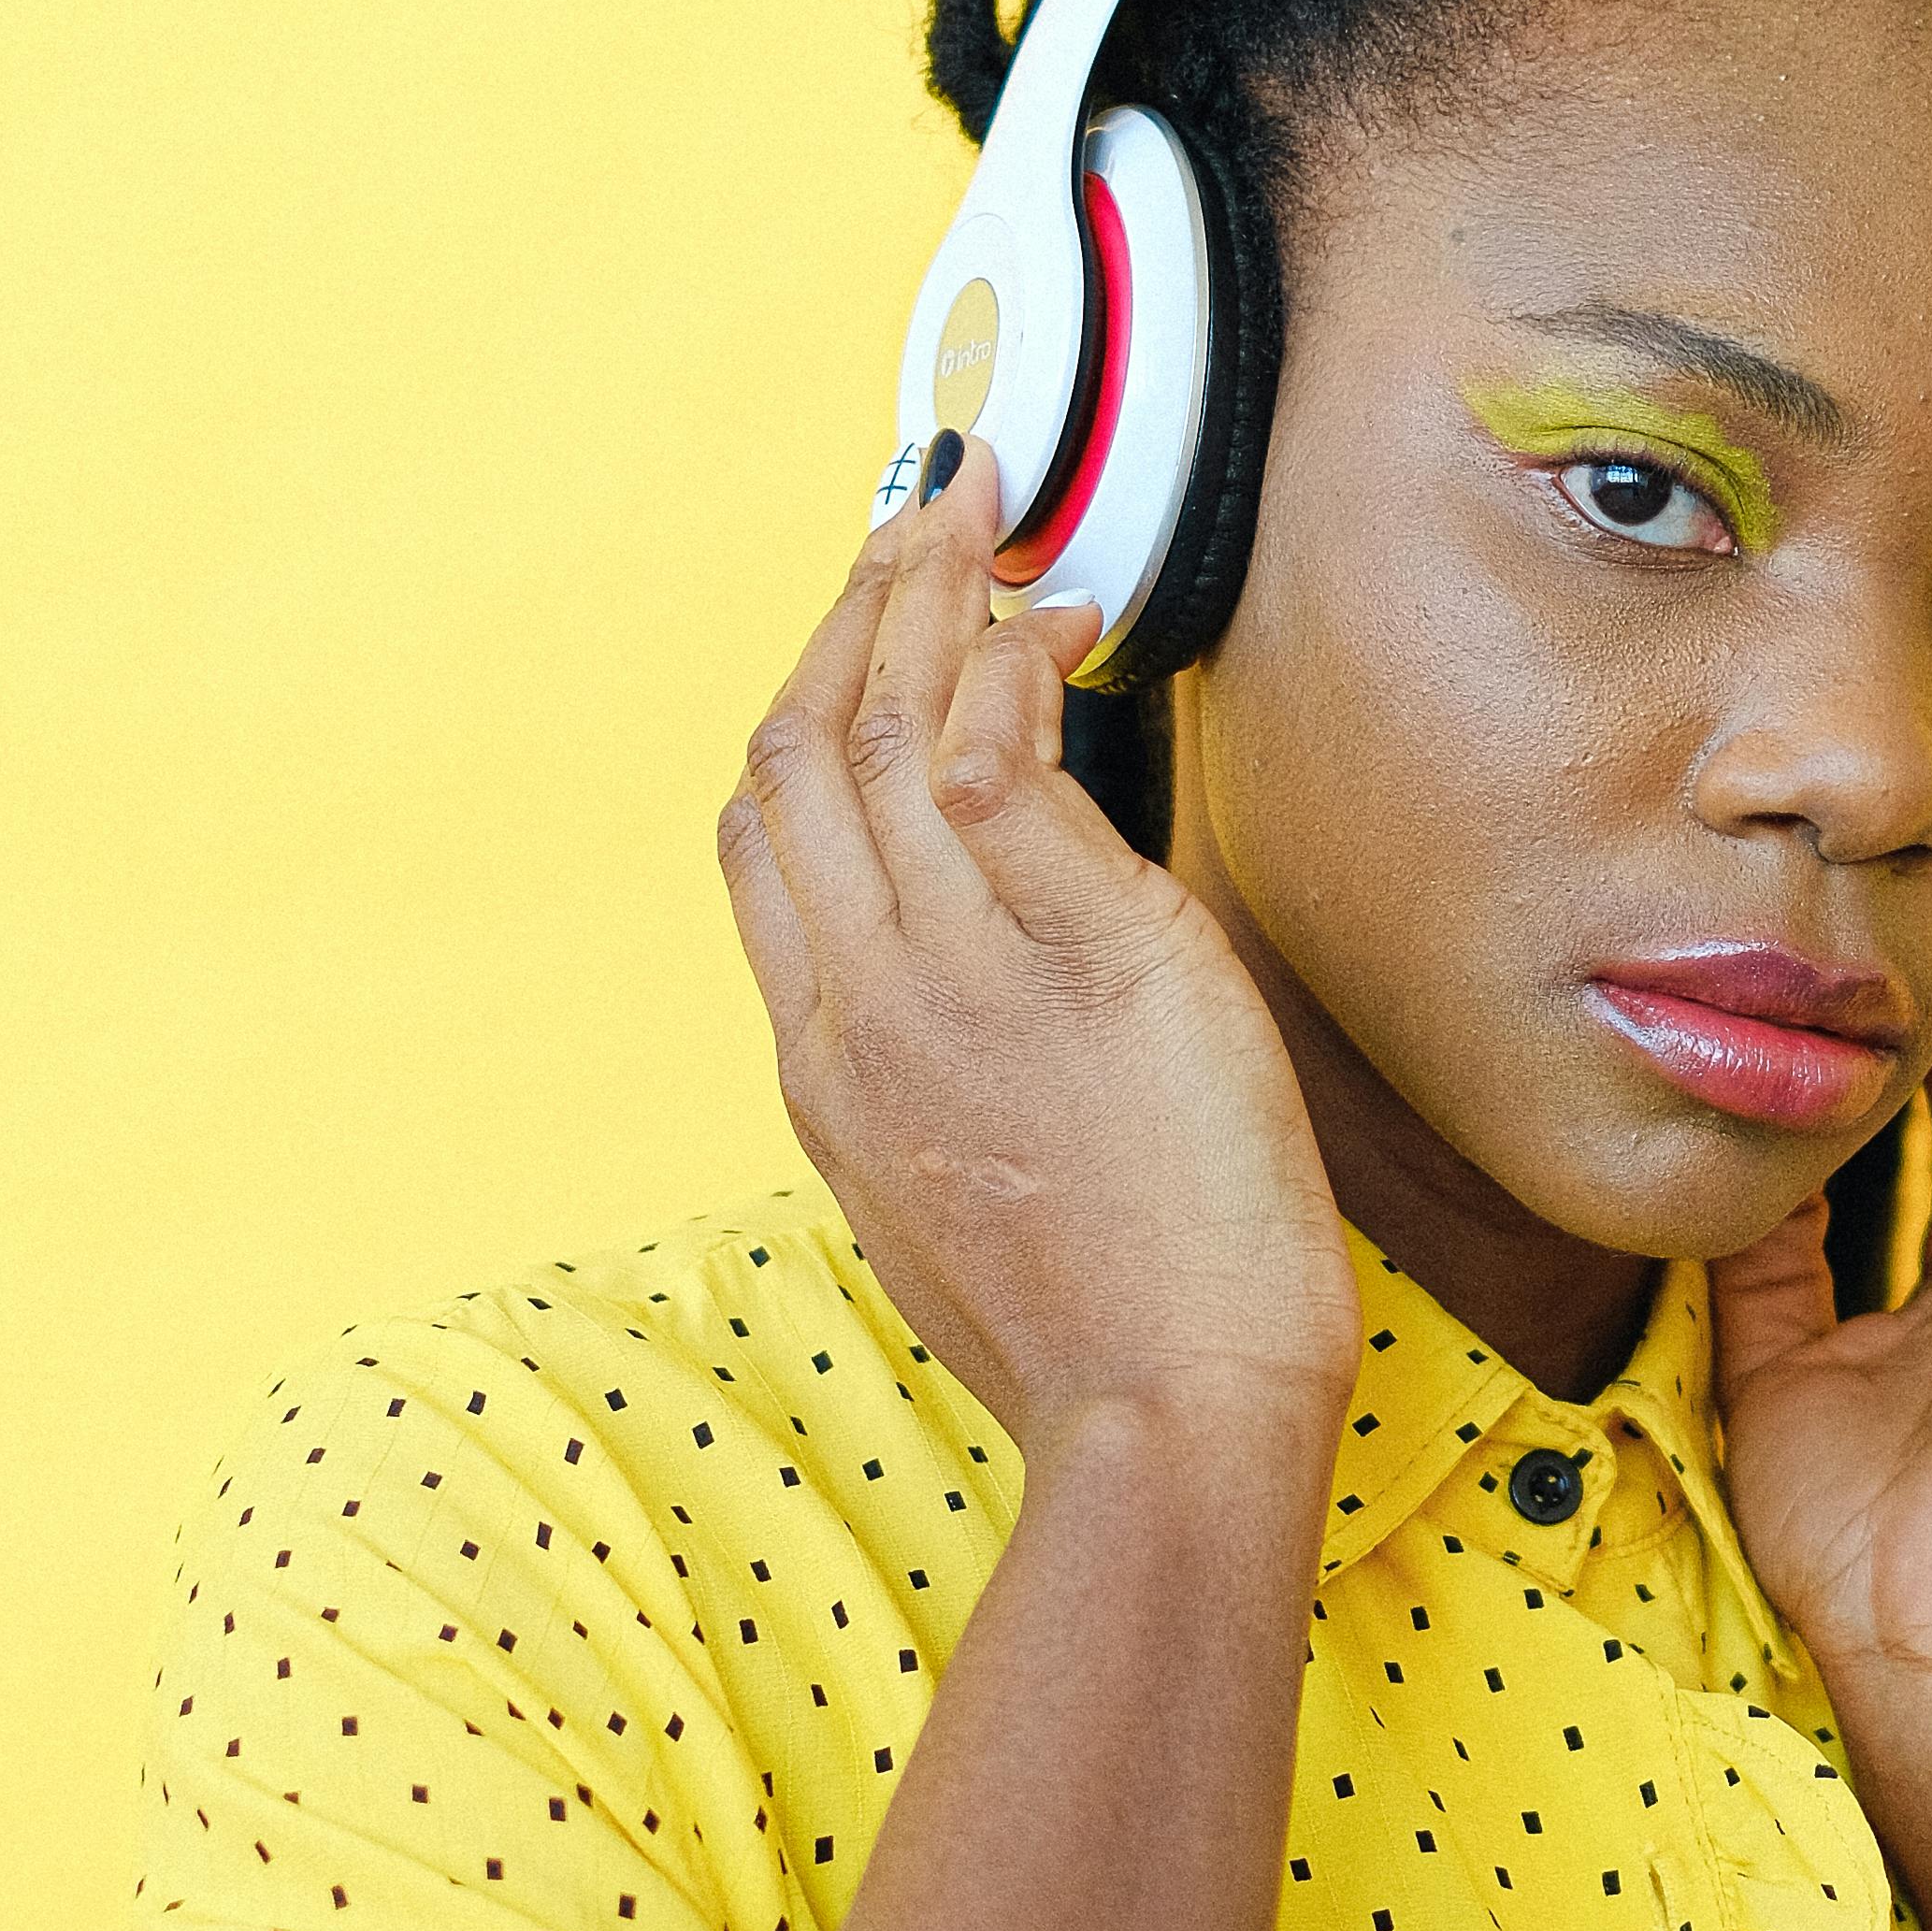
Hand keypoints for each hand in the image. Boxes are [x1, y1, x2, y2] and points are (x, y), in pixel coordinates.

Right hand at [717, 458, 1359, 1466]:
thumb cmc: (1115, 1343)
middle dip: (849, 611)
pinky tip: (1051, 622)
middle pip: (794, 754)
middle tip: (919, 514)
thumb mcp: (976, 1205)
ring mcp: (953, 978)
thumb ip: (954, 1087)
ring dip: (923, 594)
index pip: (762, 845)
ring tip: (978, 510)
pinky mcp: (1074, 955)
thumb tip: (996, 1009)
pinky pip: (992, 762)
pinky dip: (1004, 667)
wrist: (1169, 1419)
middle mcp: (861, 1007)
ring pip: (880, 731)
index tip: (864, 637)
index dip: (800, 709)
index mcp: (829, 1072)